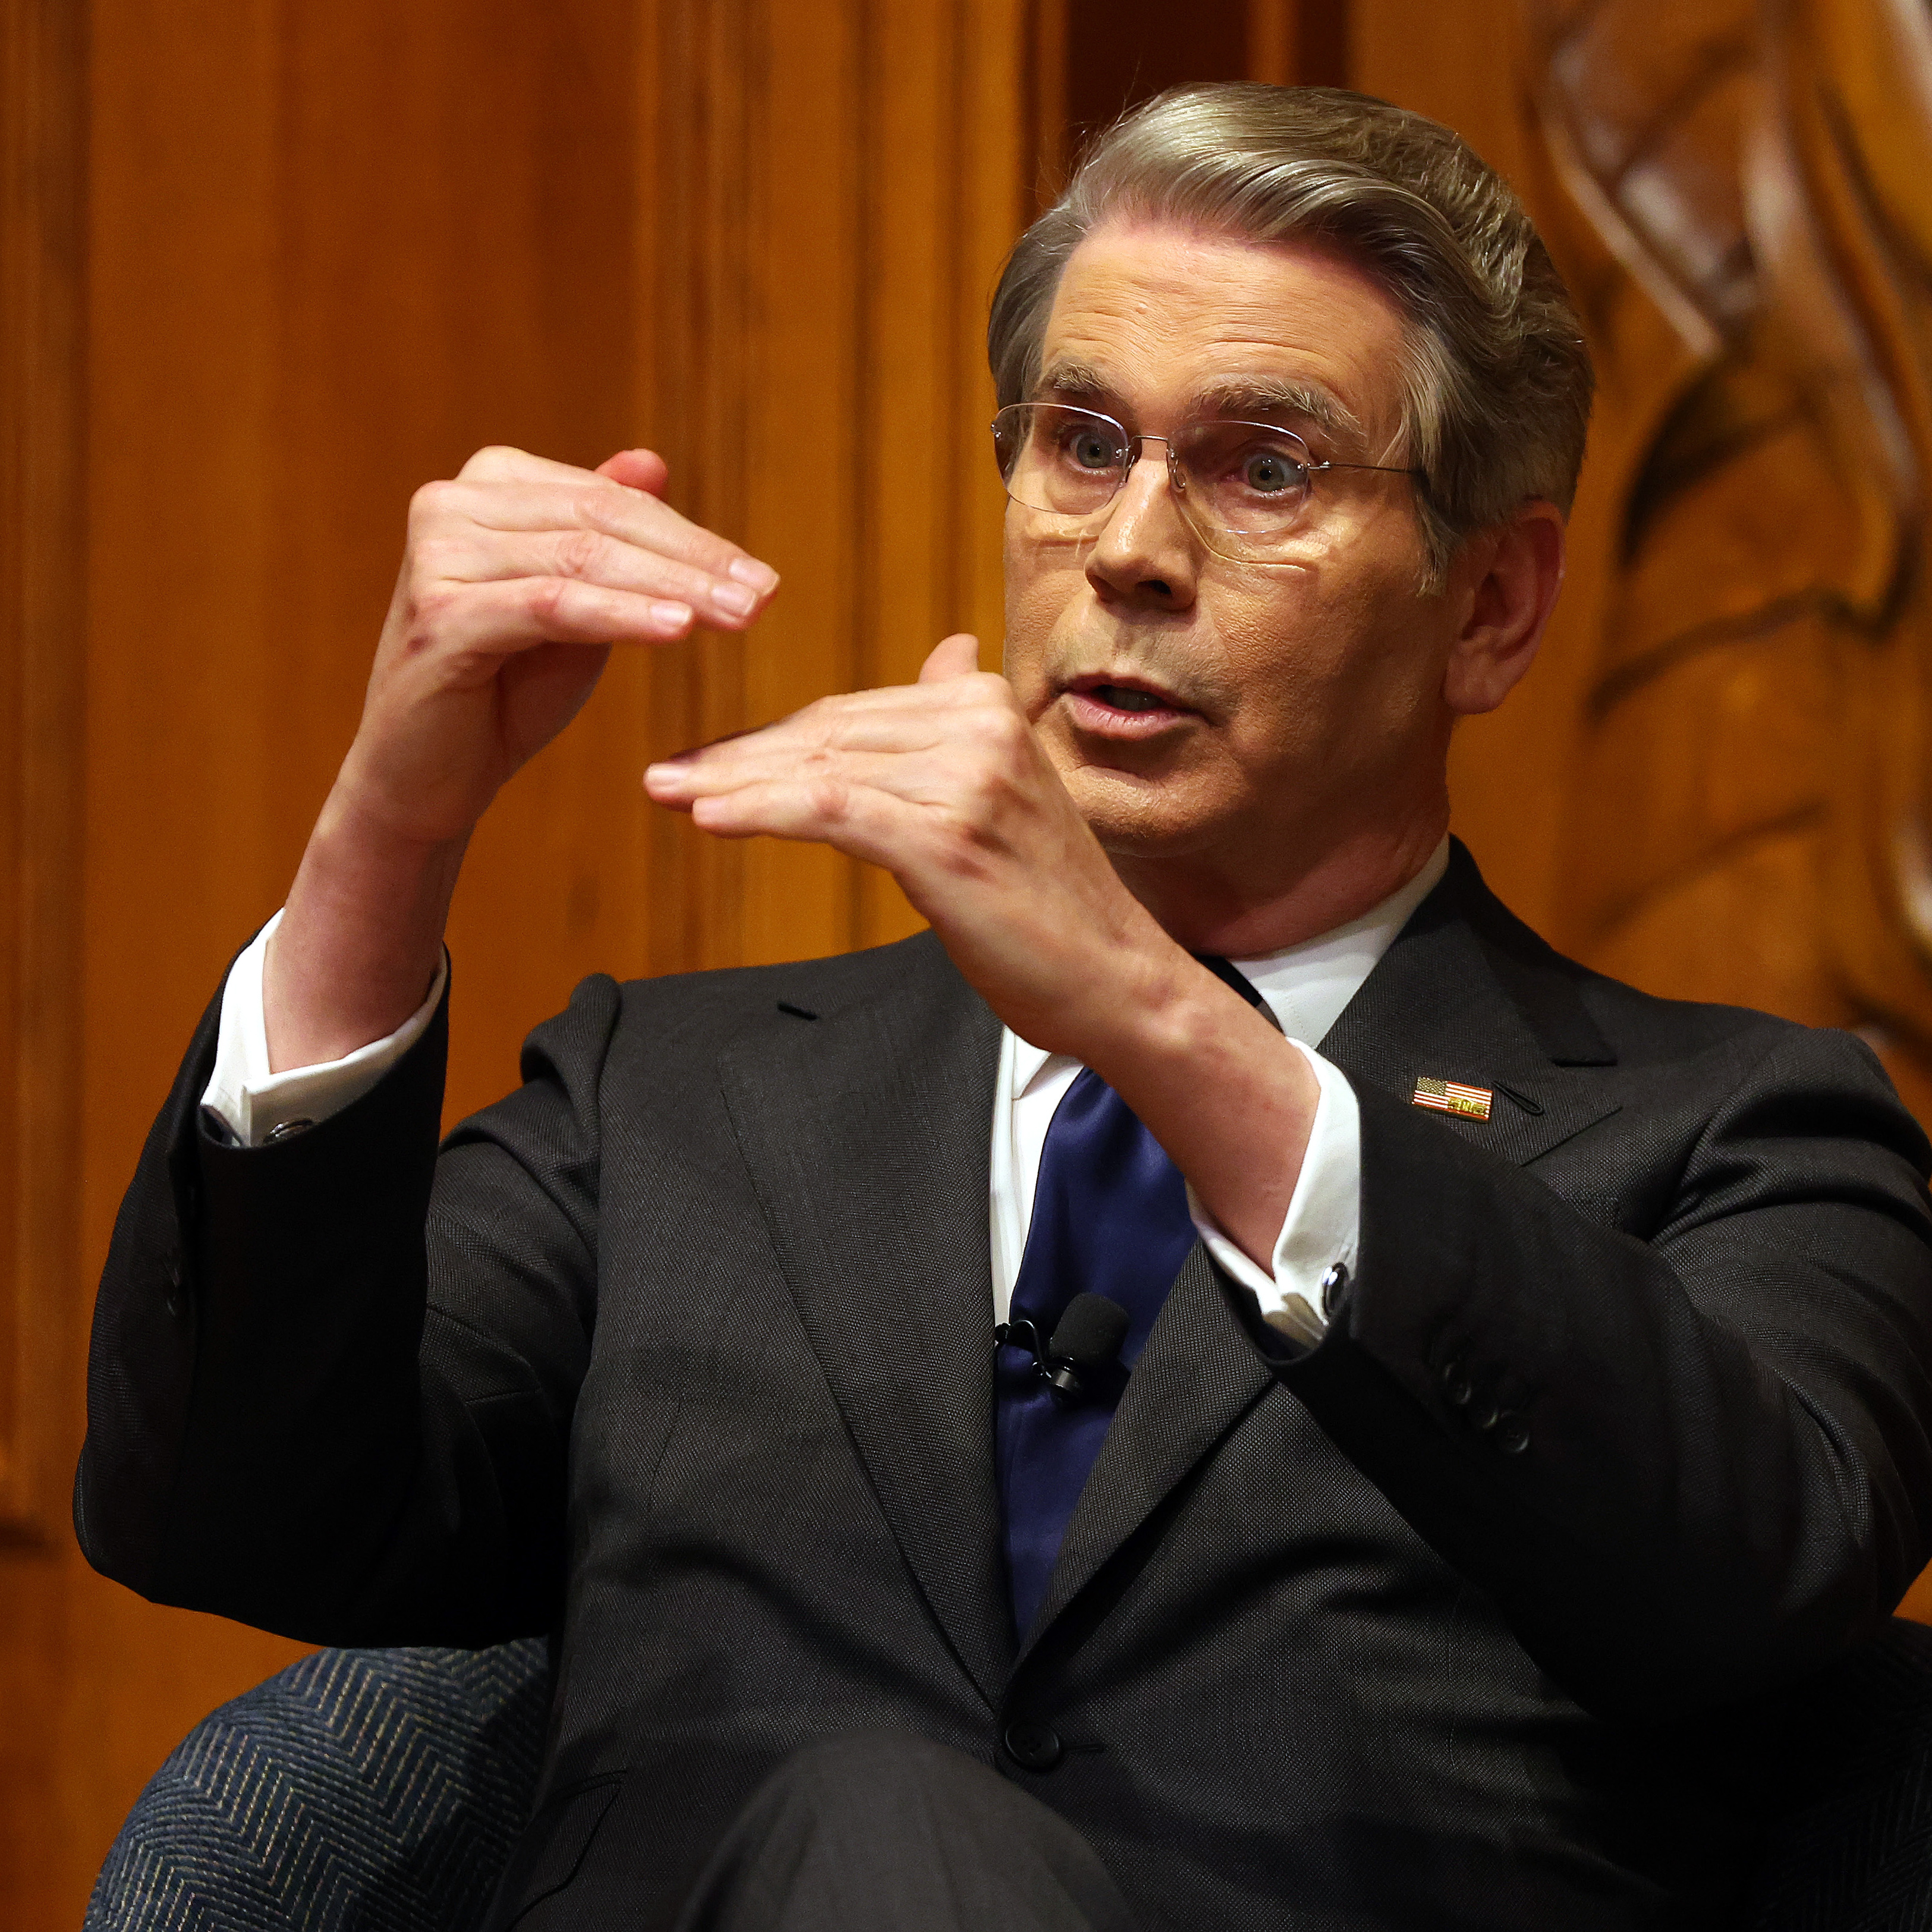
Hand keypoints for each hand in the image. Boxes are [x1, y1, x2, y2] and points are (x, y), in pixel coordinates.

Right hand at [339, 444, 777, 847]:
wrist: (427, 776)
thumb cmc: (506, 690)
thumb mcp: (574, 607)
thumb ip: (607, 538)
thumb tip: (653, 461)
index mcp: (487, 487)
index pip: (610, 500)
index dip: (692, 537)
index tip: (763, 578)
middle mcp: (451, 504)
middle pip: (601, 521)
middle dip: (693, 561)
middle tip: (765, 597)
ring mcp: (438, 556)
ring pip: (583, 560)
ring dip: (673, 588)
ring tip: (741, 617)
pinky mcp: (440, 616)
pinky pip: (553, 606)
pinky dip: (622, 615)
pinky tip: (678, 629)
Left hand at [644, 635, 1320, 1268]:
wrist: (1116, 978)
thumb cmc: (1052, 902)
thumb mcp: (1010, 791)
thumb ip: (961, 722)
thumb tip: (945, 652)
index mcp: (988, 705)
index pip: (851, 713)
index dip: (771, 739)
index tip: (708, 759)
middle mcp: (980, 725)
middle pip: (826, 733)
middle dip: (737, 756)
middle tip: (666, 774)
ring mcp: (966, 778)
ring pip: (818, 768)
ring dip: (729, 784)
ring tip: (667, 793)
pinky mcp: (945, 836)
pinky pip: (827, 811)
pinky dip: (759, 811)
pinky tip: (707, 817)